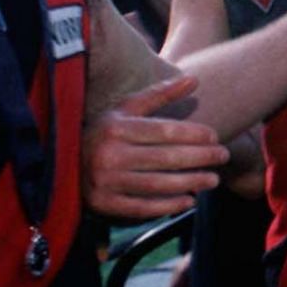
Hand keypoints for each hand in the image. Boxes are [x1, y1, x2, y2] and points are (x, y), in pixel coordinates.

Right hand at [82, 74, 228, 219]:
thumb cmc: (105, 133)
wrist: (63, 164)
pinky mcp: (104, 204)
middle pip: (166, 158)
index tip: (215, 136)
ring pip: (158, 184)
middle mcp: (110, 155)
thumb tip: (194, 79)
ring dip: (191, 182)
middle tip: (224, 156)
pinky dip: (168, 205)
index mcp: (116, 128)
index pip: (164, 131)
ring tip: (214, 179)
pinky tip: (190, 200)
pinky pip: (142, 207)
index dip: (193, 135)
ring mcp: (105, 181)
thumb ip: (160, 95)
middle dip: (200, 158)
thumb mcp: (126, 110)